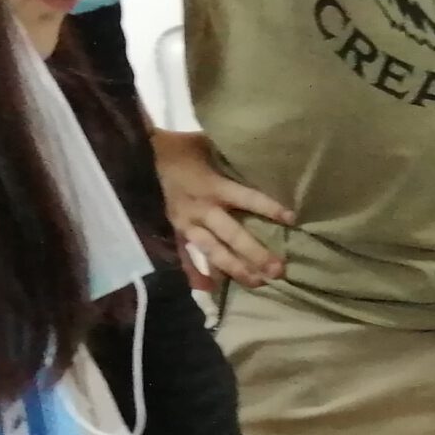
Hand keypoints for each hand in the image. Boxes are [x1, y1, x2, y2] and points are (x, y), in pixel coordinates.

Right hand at [152, 128, 292, 289]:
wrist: (142, 156)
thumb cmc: (181, 149)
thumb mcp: (208, 145)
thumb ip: (231, 155)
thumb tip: (260, 150)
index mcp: (212, 186)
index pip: (247, 198)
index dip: (269, 208)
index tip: (292, 219)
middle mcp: (201, 209)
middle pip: (233, 236)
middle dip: (256, 254)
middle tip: (279, 271)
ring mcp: (187, 225)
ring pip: (214, 253)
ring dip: (236, 270)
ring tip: (258, 283)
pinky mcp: (175, 232)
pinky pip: (186, 257)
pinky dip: (197, 275)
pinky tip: (211, 289)